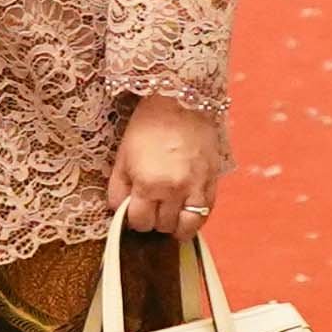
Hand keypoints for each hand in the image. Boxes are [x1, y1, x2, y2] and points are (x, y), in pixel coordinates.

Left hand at [111, 94, 227, 235]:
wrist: (179, 103)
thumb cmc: (147, 127)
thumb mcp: (122, 158)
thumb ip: (118, 189)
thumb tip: (120, 211)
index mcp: (148, 184)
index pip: (140, 222)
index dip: (135, 219)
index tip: (136, 211)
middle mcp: (174, 190)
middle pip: (162, 226)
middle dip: (154, 221)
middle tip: (151, 208)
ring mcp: (196, 188)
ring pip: (186, 227)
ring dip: (174, 225)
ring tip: (169, 215)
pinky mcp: (212, 182)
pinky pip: (206, 214)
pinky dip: (195, 220)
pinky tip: (186, 214)